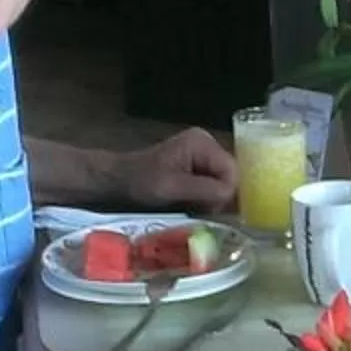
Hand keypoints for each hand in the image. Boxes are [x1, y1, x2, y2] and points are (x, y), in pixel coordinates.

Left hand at [120, 128, 237, 210]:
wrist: (118, 181)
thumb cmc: (140, 182)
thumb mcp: (172, 187)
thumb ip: (204, 189)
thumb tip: (230, 194)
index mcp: (203, 143)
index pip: (233, 172)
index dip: (223, 194)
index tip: (203, 207)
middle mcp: (208, 145)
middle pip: (229, 178)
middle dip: (215, 197)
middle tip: (193, 207)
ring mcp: (203, 156)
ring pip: (222, 185)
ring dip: (208, 200)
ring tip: (187, 205)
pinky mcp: (198, 167)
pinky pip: (213, 187)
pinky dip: (203, 199)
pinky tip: (188, 202)